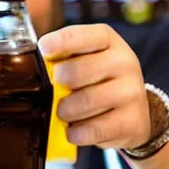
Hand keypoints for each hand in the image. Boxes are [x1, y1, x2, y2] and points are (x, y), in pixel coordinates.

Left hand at [39, 24, 150, 149]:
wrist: (135, 111)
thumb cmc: (99, 79)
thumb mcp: (86, 58)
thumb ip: (63, 56)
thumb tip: (34, 64)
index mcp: (108, 40)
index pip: (82, 36)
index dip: (59, 42)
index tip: (44, 49)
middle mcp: (124, 62)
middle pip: (76, 72)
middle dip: (57, 85)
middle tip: (55, 92)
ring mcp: (131, 92)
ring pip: (84, 102)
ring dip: (66, 111)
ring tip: (66, 112)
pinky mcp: (132, 122)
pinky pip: (93, 129)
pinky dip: (77, 132)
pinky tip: (76, 129)